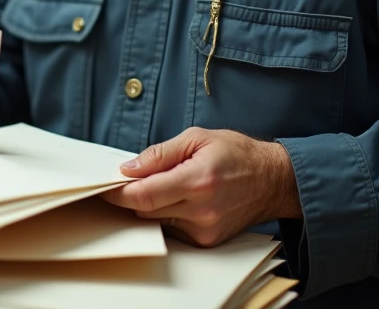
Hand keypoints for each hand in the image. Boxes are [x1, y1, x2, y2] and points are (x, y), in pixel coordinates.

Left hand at [102, 127, 300, 246]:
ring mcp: (204, 229)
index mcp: (197, 180)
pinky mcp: (207, 240)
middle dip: (132, 196)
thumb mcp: (198, 138)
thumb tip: (129, 168)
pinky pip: (172, 229)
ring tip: (162, 186)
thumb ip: (160, 153)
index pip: (144, 194)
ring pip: (156, 221)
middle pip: (145, 210)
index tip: (106, 186)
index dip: (118, 192)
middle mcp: (201, 209)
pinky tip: (180, 199)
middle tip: (130, 180)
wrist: (272, 181)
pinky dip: (168, 215)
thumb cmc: (237, 154)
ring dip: (150, 205)